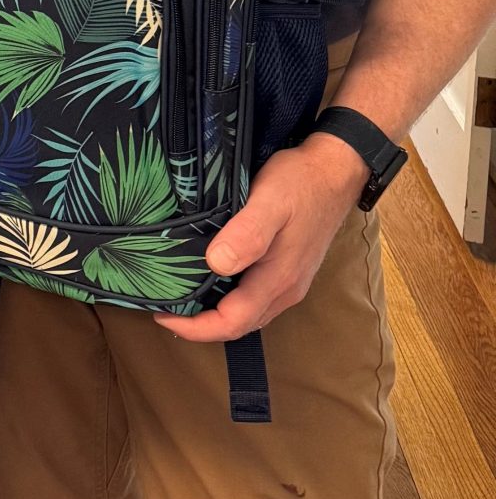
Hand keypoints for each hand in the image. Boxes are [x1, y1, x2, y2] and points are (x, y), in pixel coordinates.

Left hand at [156, 134, 366, 342]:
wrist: (335, 171)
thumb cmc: (299, 182)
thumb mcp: (270, 201)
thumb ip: (247, 234)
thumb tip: (217, 264)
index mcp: (278, 279)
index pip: (232, 322)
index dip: (196, 327)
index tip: (163, 315)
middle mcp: (285, 289)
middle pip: (239, 324)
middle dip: (200, 325)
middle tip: (163, 307)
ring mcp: (290, 281)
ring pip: (248, 313)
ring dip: (214, 313)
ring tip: (180, 295)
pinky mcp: (289, 269)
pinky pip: (256, 297)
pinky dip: (229, 299)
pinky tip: (210, 279)